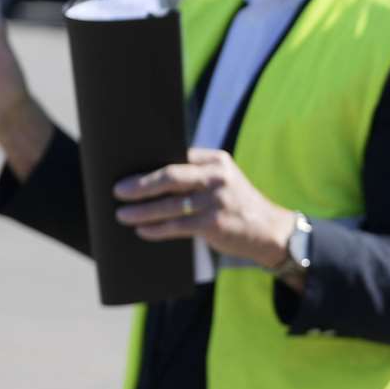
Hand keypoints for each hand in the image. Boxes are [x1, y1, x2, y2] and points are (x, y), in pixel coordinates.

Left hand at [113, 148, 291, 267]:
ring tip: (122, 215)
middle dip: (140, 185)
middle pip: (170, 176)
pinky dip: (157, 229)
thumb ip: (195, 178)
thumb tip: (148, 181)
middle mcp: (218, 177)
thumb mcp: (223, 183)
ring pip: (170, 204)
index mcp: (216, 161)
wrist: (271, 231)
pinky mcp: (216, 223)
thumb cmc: (237, 206)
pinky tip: (143, 230)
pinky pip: (178, 226)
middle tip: (118, 191)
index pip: (177, 157)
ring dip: (142, 211)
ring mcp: (217, 200)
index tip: (125, 168)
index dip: (149, 163)